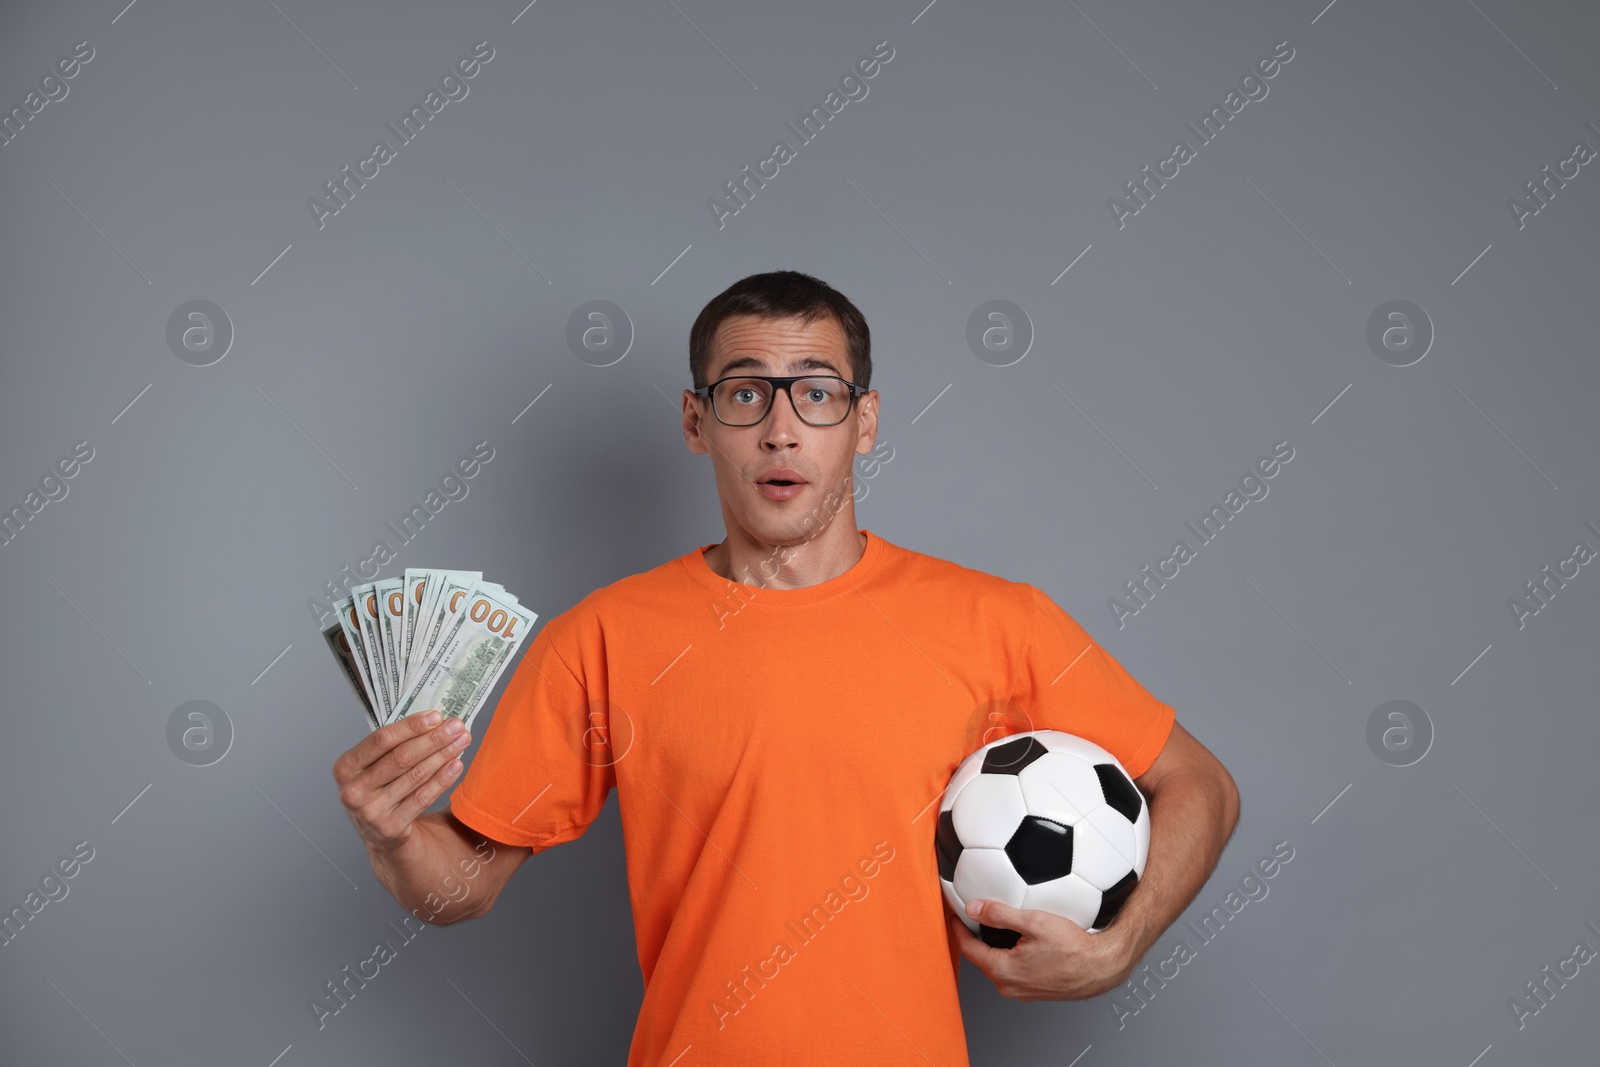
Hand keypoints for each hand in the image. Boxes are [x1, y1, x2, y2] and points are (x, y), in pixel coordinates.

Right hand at [332, 710, 471, 854]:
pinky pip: (423, 798)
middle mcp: (354, 790)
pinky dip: (442, 779)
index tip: (436, 716)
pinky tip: (456, 765)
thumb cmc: (380, 788)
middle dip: (433, 739)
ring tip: (462, 741)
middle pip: (401, 757)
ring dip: (443, 755)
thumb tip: (433, 721)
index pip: (382, 740)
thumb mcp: (373, 767)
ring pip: (415, 776)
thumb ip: (394, 746)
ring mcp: (370, 811)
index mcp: (346, 767)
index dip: (411, 726)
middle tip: (456, 726)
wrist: (378, 833)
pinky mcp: (390, 826)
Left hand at [950, 898, 1134, 1000]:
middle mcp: (1010, 986)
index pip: (970, 949)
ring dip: (994, 948)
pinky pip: (1014, 973)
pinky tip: (1020, 944)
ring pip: (998, 967)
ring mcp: (1023, 992)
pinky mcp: (1035, 991)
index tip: (955, 917)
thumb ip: (999, 914)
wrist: (1101, 968)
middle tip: (973, 919)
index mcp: (1004, 971)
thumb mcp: (1033, 922)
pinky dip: (1009, 957)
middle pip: (982, 959)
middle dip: (976, 939)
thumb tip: (974, 908)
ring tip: (996, 929)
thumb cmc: (1073, 948)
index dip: (960, 930)